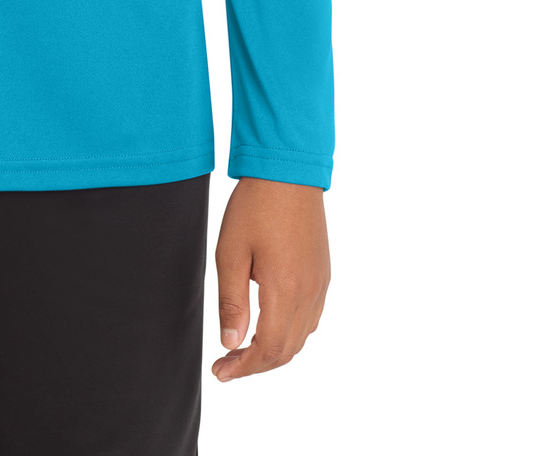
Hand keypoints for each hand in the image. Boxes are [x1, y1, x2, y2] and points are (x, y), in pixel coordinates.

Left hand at [211, 177, 329, 381]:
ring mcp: (320, 284)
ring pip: (301, 337)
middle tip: (227, 364)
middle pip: (287, 350)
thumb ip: (232, 302)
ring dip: (274, 350)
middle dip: (256, 364)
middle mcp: (309, 293)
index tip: (221, 371)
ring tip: (244, 348)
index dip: (244, 368)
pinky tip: (269, 324)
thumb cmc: (256, 206)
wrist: (289, 171)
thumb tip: (230, 342)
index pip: (269, 350)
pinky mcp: (323, 273)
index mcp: (286, 290)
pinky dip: (290, 332)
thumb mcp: (231, 252)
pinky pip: (311, 317)